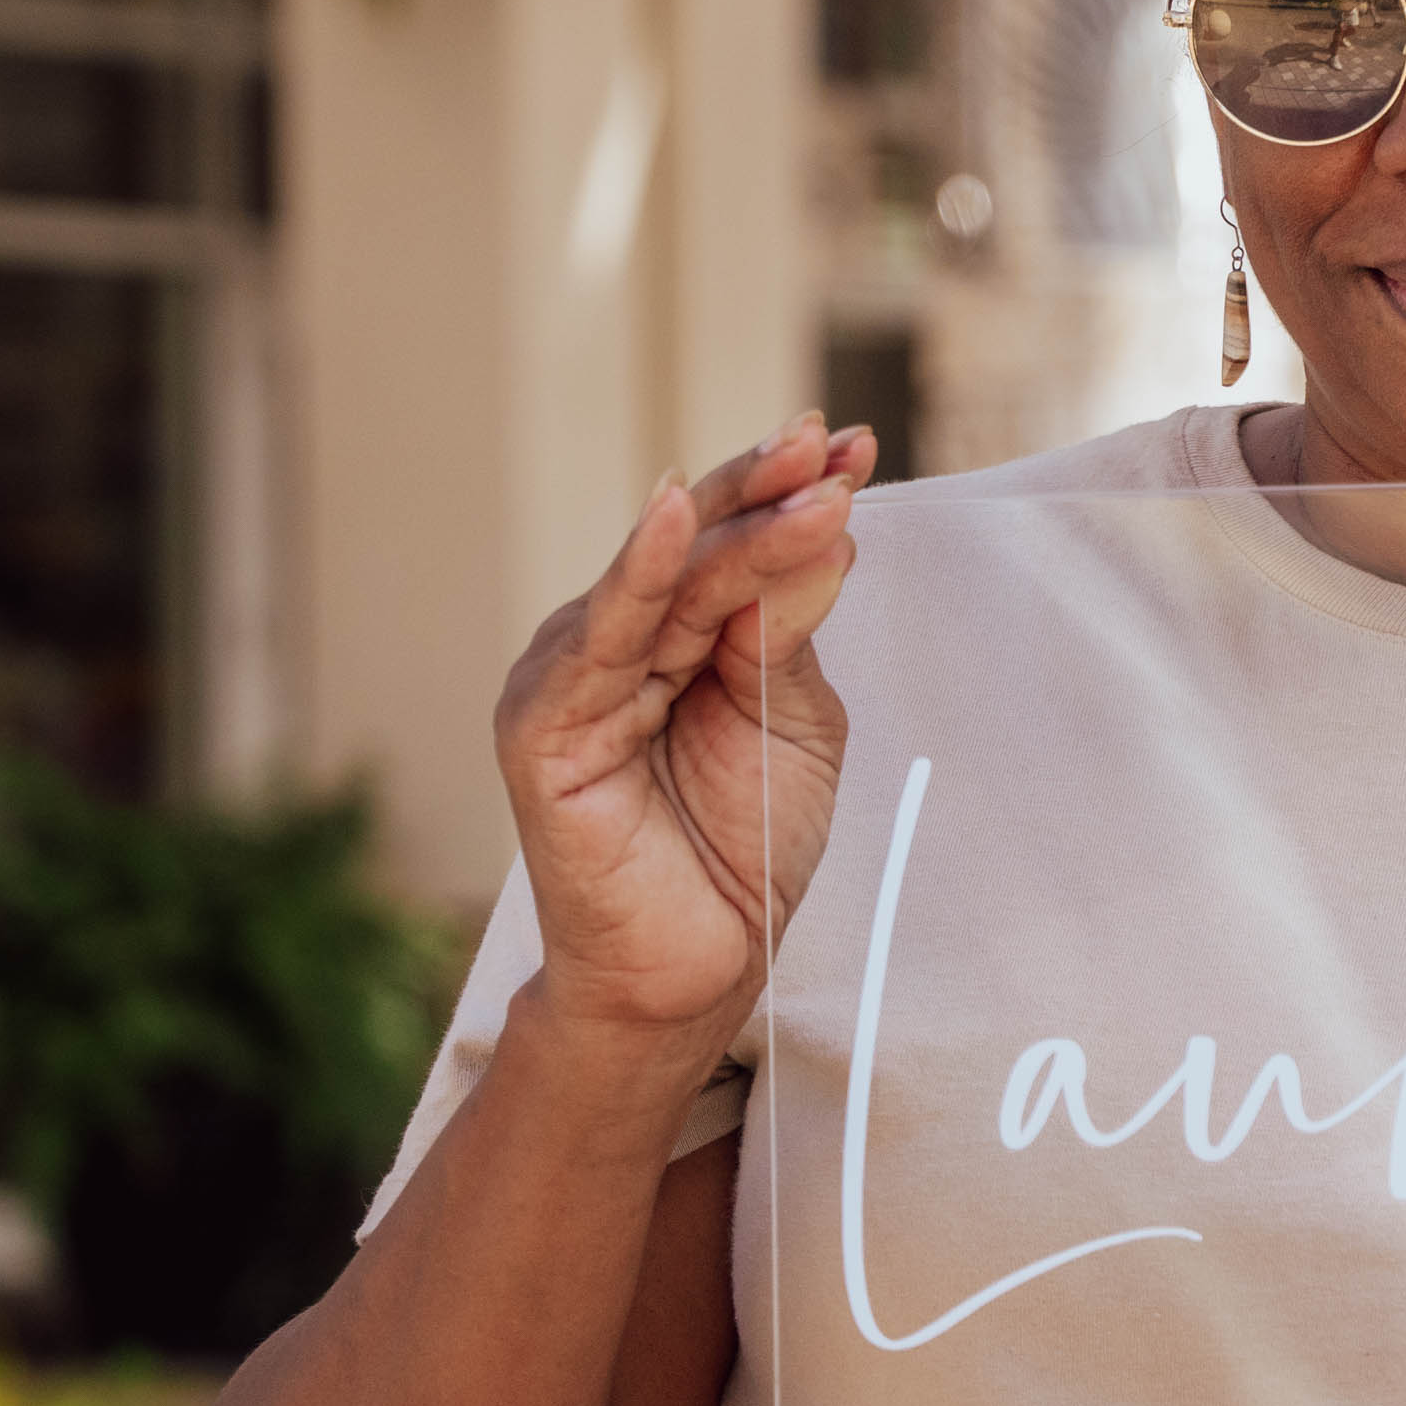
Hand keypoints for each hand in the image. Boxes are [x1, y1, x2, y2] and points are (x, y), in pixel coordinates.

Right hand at [490, 416, 873, 1068]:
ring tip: (804, 472)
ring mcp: (573, 676)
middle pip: (700, 545)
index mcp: (672, 637)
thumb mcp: (791, 723)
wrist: (699, 967)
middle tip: (832, 438)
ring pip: (666, 579)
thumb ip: (790, 633)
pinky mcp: (544, 722)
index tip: (860, 445)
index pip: (735, 546)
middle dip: (767, 488)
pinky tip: (676, 514)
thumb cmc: (741, 847)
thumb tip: (830, 527)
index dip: (791, 495)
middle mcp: (614, 641)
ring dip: (739, 523)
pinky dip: (640, 572)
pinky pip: (603, 636)